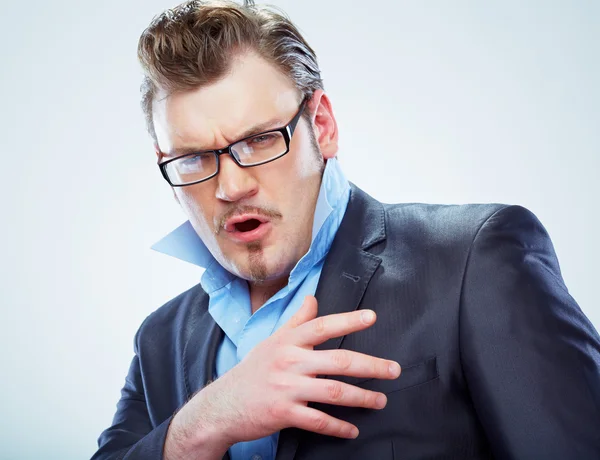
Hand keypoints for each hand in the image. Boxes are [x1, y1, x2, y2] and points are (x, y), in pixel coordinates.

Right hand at [171, 295, 400, 452]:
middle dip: (370, 365)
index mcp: (288, 342)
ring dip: (362, 397)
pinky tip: (352, 429)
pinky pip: (318, 421)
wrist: (223, 405)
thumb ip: (296, 321)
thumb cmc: (252, 371)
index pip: (321, 326)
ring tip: (380, 400)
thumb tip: (313, 298)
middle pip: (338, 361)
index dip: (348, 320)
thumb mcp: (272, 340)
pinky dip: (338, 427)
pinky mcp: (283, 413)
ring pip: (333, 392)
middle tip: (393, 369)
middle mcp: (289, 362)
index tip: (372, 317)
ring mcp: (286, 388)